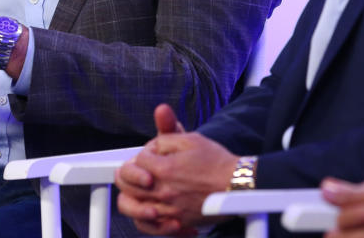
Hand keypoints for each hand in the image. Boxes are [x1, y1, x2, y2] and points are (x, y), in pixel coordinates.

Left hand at [117, 106, 235, 234]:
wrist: (237, 187)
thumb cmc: (217, 162)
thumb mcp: (192, 139)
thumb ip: (167, 135)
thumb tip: (151, 144)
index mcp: (164, 169)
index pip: (137, 160)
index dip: (145, 153)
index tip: (155, 153)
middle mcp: (162, 192)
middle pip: (127, 184)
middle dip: (129, 173)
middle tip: (139, 170)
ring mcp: (168, 209)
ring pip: (131, 207)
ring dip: (131, 195)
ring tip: (137, 190)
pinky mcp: (176, 223)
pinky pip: (149, 227)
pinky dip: (144, 219)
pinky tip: (149, 210)